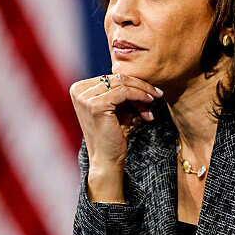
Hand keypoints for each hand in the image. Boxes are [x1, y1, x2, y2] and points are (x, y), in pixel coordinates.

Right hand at [70, 74, 162, 199]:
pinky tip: (149, 103)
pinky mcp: (95, 105)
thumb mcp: (116, 107)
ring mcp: (85, 98)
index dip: (132, 83)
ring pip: (121, 83)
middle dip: (139, 86)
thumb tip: (143, 76)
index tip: (149, 92)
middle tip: (157, 94)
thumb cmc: (112, 134)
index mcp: (78, 89)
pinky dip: (140, 95)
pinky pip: (124, 92)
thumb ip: (122, 90)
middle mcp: (78, 91)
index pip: (110, 77)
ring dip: (142, 91)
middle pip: (115, 78)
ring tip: (154, 101)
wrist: (106, 159)